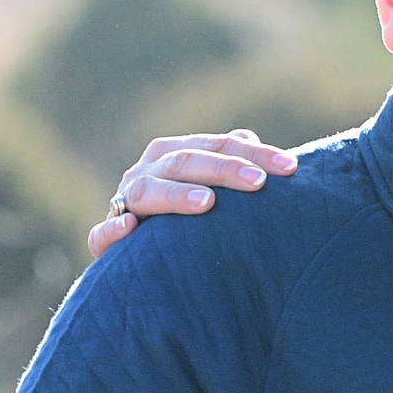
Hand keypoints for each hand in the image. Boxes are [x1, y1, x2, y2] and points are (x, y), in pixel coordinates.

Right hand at [86, 130, 296, 258]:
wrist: (142, 255)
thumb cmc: (193, 216)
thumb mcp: (215, 185)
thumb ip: (234, 162)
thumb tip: (251, 138)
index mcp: (177, 153)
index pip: (221, 145)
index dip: (256, 154)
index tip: (291, 167)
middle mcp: (149, 171)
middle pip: (186, 161)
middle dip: (224, 169)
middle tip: (258, 181)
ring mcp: (124, 202)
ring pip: (147, 192)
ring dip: (176, 195)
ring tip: (207, 202)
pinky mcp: (106, 238)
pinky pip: (102, 235)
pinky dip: (113, 231)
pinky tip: (131, 228)